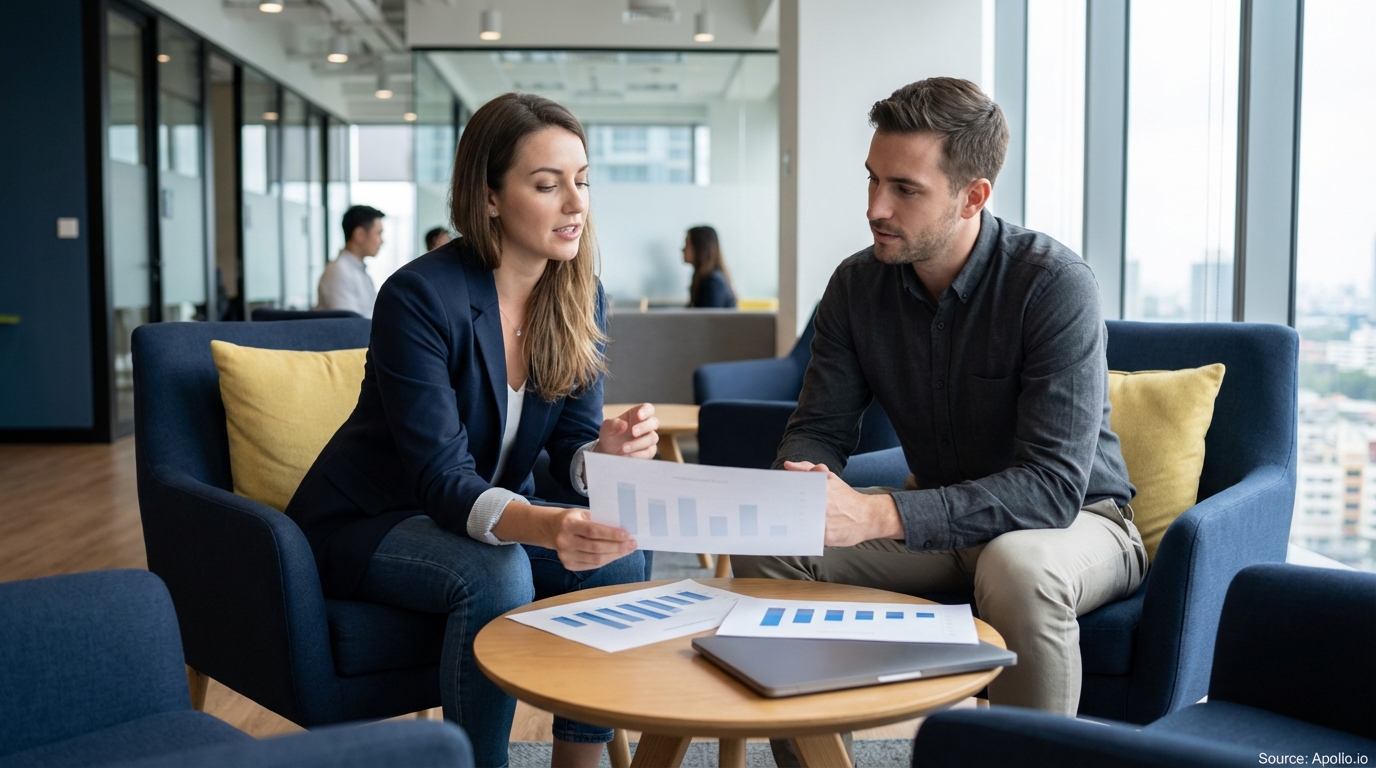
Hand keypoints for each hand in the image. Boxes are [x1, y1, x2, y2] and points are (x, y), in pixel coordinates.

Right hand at [546, 507, 637, 570]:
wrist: (551, 529)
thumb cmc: (572, 519)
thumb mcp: (582, 513)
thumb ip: (599, 520)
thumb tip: (622, 529)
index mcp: (568, 524)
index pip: (593, 531)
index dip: (611, 534)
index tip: (627, 534)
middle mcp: (565, 541)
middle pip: (596, 547)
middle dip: (617, 547)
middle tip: (632, 544)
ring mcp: (565, 555)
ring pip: (595, 559)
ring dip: (614, 555)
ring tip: (627, 550)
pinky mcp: (568, 565)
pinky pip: (591, 565)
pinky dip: (606, 560)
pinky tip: (615, 555)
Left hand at [597, 403, 659, 458]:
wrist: (607, 451)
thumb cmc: (610, 435)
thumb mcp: (607, 427)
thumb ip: (614, 424)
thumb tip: (624, 425)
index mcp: (637, 415)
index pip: (648, 409)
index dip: (646, 411)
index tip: (638, 415)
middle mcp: (645, 426)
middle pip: (654, 423)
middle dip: (644, 427)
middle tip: (633, 432)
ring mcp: (648, 439)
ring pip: (652, 438)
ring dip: (638, 443)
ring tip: (624, 448)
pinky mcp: (648, 452)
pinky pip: (648, 452)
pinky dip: (638, 454)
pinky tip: (627, 456)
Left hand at [783, 461, 902, 546]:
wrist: (869, 516)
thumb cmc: (845, 498)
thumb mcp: (830, 479)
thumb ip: (807, 469)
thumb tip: (788, 465)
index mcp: (821, 485)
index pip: (793, 488)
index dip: (779, 492)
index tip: (770, 496)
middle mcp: (822, 502)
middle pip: (792, 506)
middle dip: (782, 508)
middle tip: (771, 512)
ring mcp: (825, 520)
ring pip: (798, 523)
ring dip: (788, 523)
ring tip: (780, 523)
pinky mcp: (827, 536)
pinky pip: (807, 537)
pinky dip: (799, 536)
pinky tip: (794, 534)